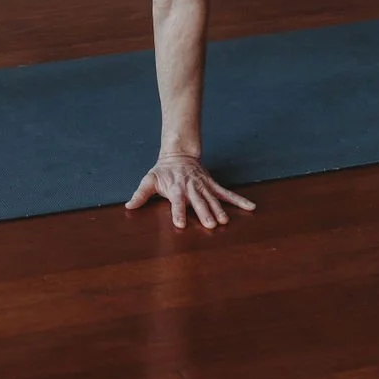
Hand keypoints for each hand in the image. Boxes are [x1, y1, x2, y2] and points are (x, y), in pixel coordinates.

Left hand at [125, 153, 255, 228]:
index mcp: (176, 188)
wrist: (178, 153)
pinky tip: (250, 207)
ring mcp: (203, 186)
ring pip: (212, 198)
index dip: (178, 212)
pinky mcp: (212, 185)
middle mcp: (191, 188)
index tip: (181, 224)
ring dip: (219, 209)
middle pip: (198, 202)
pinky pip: (226, 193)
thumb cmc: (163, 171)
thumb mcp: (149, 180)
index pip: (177, 202)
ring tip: (225, 221)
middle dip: (204, 213)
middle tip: (210, 225)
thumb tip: (128, 206)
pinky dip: (239, 200)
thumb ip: (140, 194)